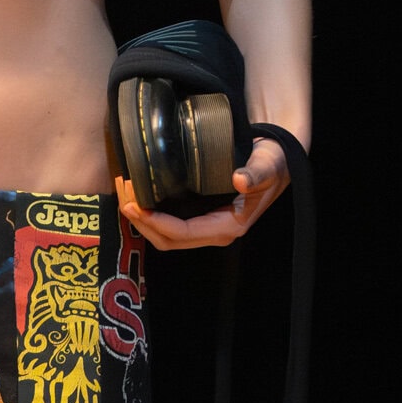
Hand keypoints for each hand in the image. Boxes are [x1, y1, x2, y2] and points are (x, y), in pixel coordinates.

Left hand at [116, 137, 290, 252]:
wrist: (278, 162)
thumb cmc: (273, 163)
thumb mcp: (269, 165)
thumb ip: (257, 173)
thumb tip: (240, 179)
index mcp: (228, 226)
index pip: (183, 233)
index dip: (156, 222)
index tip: (135, 204)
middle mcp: (214, 232)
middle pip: (167, 240)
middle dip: (141, 221)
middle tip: (124, 195)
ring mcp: (205, 227)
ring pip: (165, 235)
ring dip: (141, 218)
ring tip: (125, 192)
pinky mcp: (199, 217)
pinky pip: (168, 224)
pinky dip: (149, 213)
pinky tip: (137, 194)